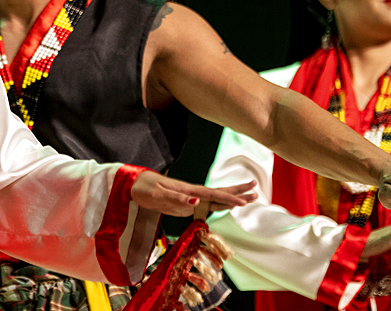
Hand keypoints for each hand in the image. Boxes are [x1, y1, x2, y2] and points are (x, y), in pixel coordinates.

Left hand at [131, 171, 257, 217]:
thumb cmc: (144, 189)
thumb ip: (176, 199)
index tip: (244, 202)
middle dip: (237, 192)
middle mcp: (191, 192)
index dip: (228, 199)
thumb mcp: (157, 195)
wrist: (134, 185)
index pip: (212, 194)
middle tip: (256, 191)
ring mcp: (190, 197)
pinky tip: (227, 204)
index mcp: (187, 190)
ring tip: (249, 197)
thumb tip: (197, 201)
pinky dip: (220, 203)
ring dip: (232, 197)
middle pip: (219, 192)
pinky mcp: (186, 202)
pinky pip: (207, 203)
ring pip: (215, 197)